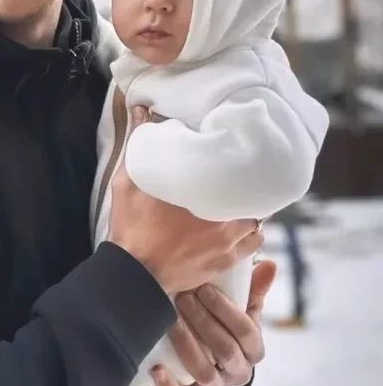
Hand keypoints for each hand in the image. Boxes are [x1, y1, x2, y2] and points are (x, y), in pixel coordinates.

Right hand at [107, 107, 263, 295]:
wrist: (134, 274)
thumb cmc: (131, 227)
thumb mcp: (128, 181)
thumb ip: (138, 144)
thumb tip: (142, 110)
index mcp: (199, 190)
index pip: (235, 167)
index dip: (240, 157)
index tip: (239, 151)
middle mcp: (221, 213)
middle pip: (251, 192)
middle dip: (247, 184)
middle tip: (241, 176)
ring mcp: (226, 240)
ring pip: (256, 219)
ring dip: (250, 210)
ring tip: (241, 203)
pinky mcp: (225, 260)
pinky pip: (253, 245)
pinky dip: (251, 235)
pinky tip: (242, 230)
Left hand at [152, 259, 276, 385]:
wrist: (218, 369)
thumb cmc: (230, 332)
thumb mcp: (244, 313)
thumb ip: (254, 290)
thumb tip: (269, 263)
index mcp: (254, 350)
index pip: (246, 331)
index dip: (225, 309)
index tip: (204, 288)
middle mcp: (239, 372)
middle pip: (224, 349)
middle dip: (202, 321)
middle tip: (182, 297)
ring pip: (204, 371)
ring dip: (186, 344)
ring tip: (170, 320)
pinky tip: (155, 368)